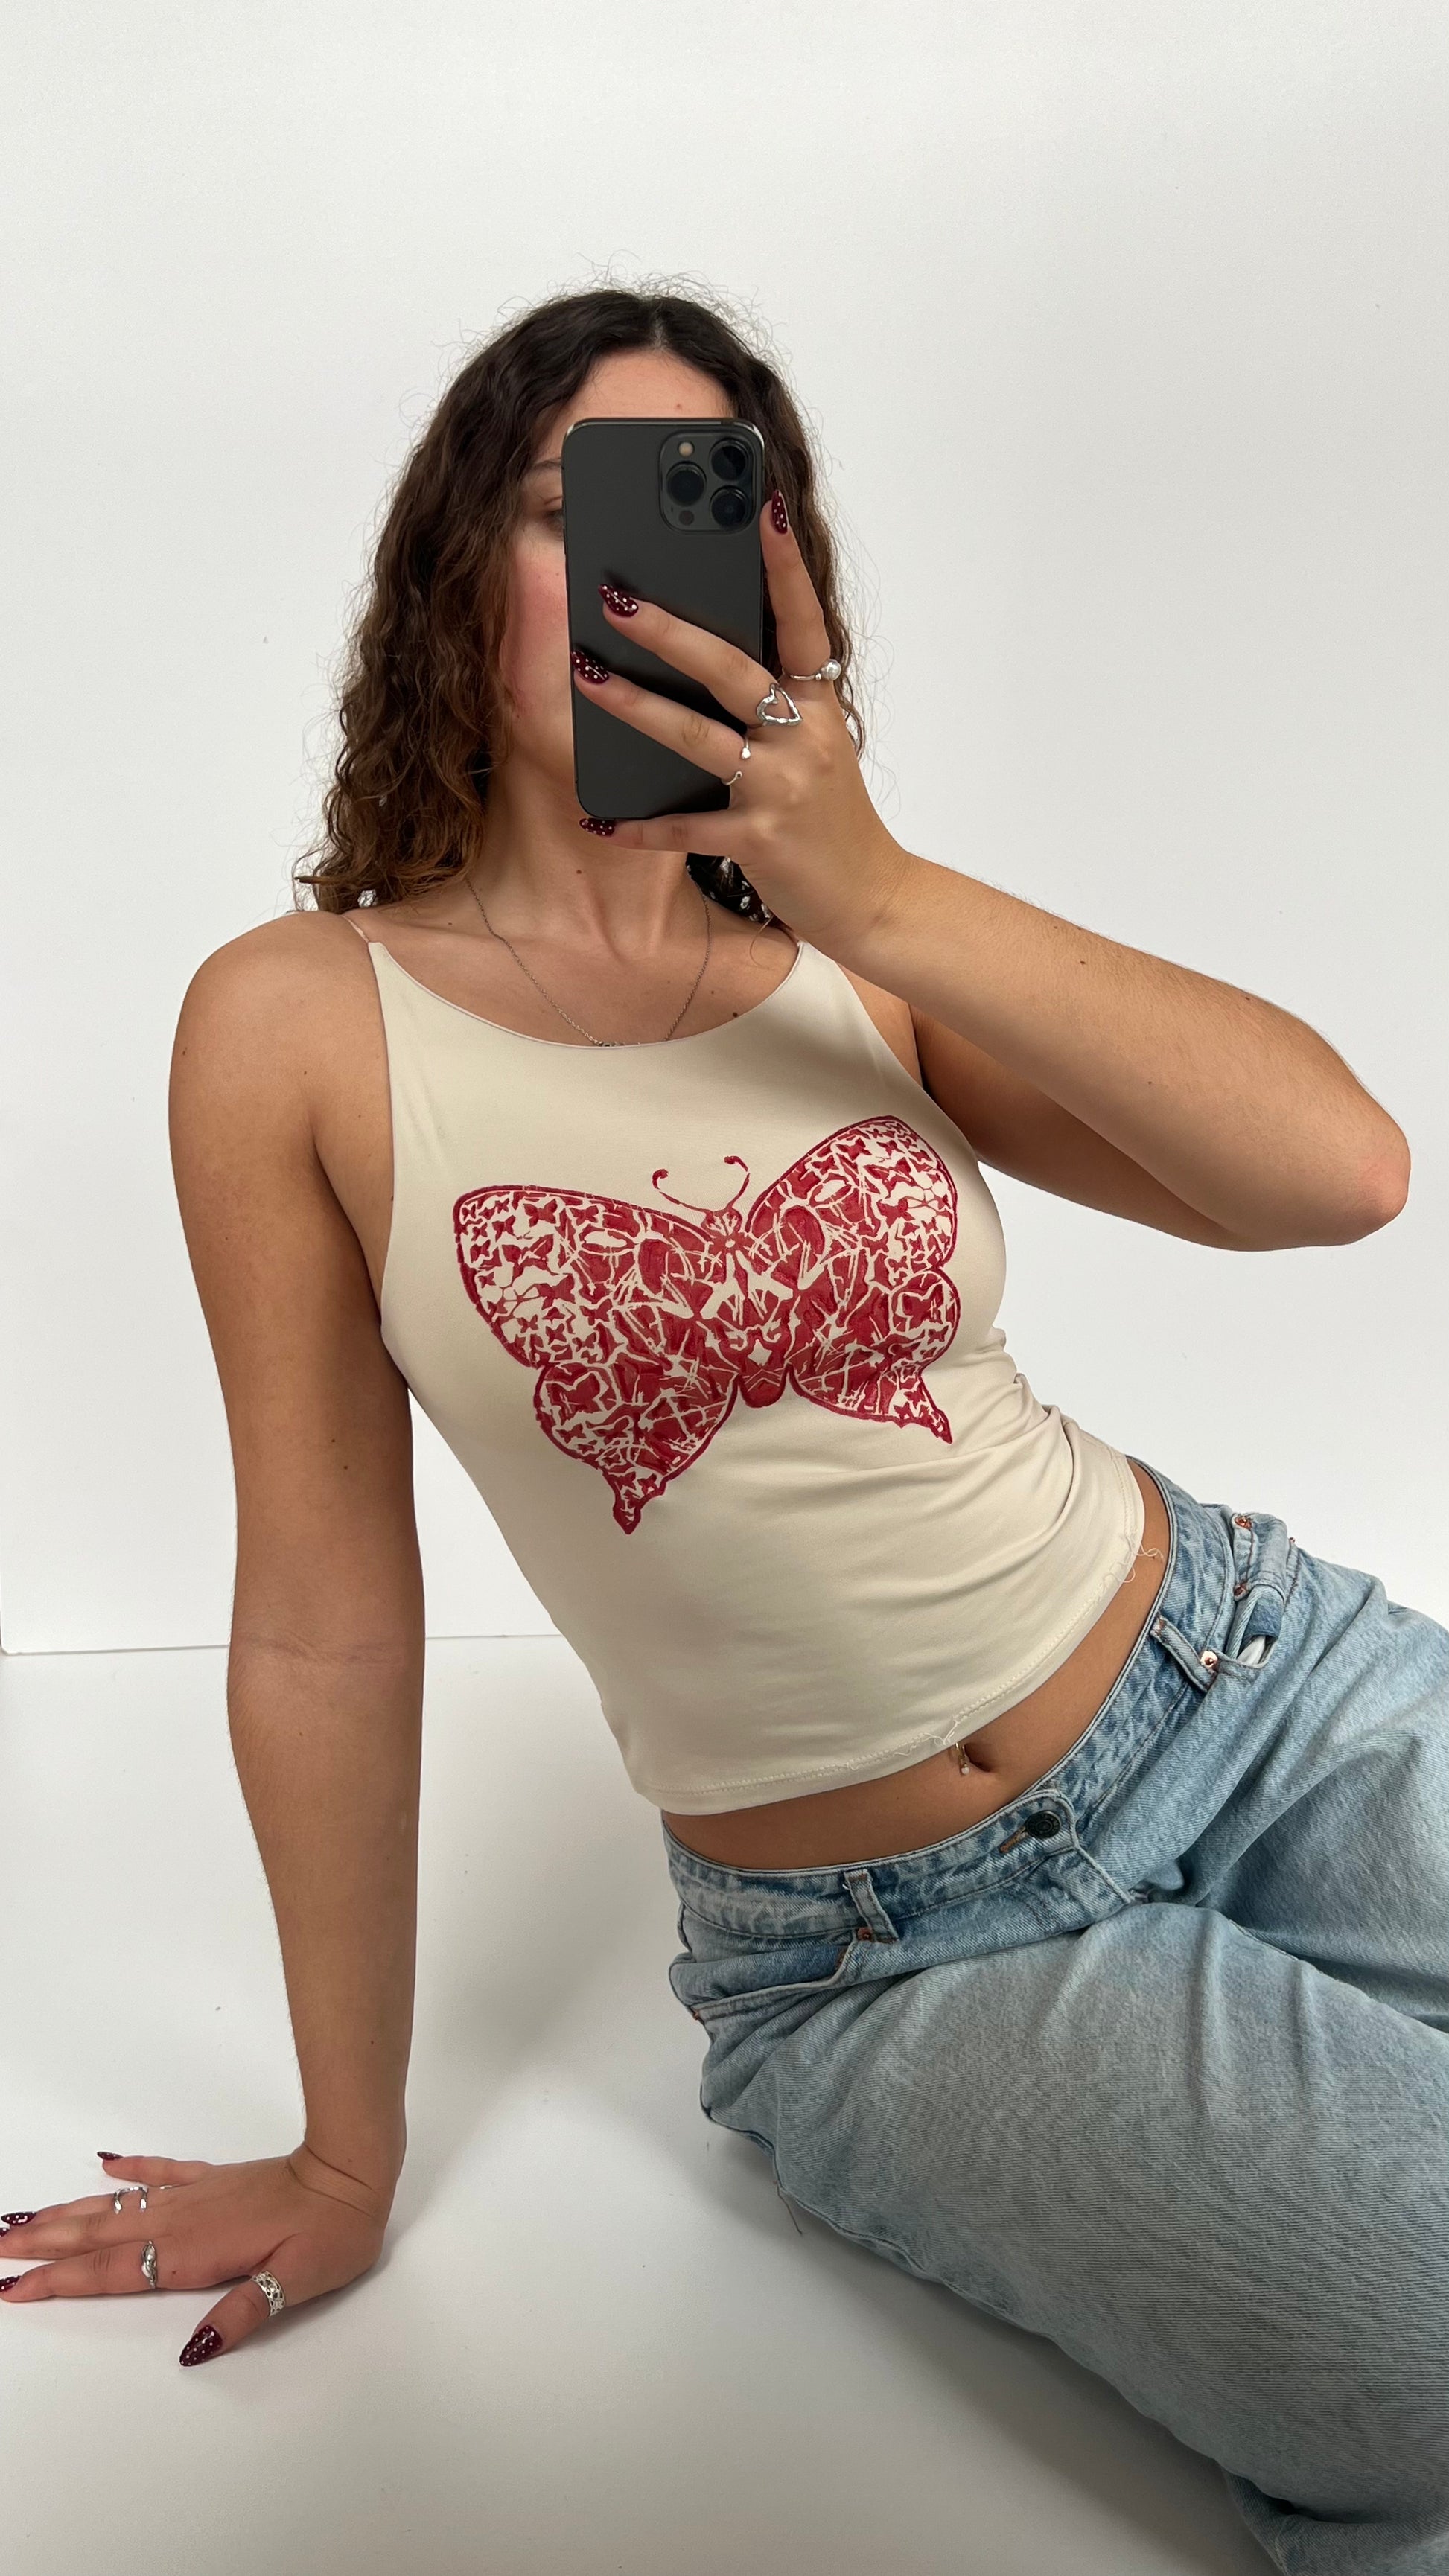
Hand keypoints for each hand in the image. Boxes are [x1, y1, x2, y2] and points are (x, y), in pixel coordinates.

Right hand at [0, 2141, 391, 2365]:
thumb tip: (194, 2350)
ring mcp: (196, 2195)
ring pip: (119, 2207)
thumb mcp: (295, 2283)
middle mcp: (184, 2219)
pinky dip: (130, 2171)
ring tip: (25, 2217)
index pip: (114, 2272)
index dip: (63, 2282)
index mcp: (196, 2251)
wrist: (353, 2172)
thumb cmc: (331, 2233)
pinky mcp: (215, 2178)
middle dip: (45, 2245)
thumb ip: (242, 2313)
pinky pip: (162, 2173)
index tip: (16, 2286)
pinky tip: (105, 2166)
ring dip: (70, 2213)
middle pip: (100, 2236)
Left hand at [570, 490, 916, 955]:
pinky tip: (600, 819)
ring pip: (696, 737)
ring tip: (584, 674)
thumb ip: (771, 700)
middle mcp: (803, 736)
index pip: (801, 619)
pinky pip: (685, 826)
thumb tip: (696, 651)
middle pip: (729, 668)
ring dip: (634, 705)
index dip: (781, 562)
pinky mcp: (759, 840)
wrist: (872, 898)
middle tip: (613, 595)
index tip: (761, 502)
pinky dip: (640, 826)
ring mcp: (781, 788)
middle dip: (667, 629)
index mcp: (818, 704)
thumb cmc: (831, 815)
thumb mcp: (815, 745)